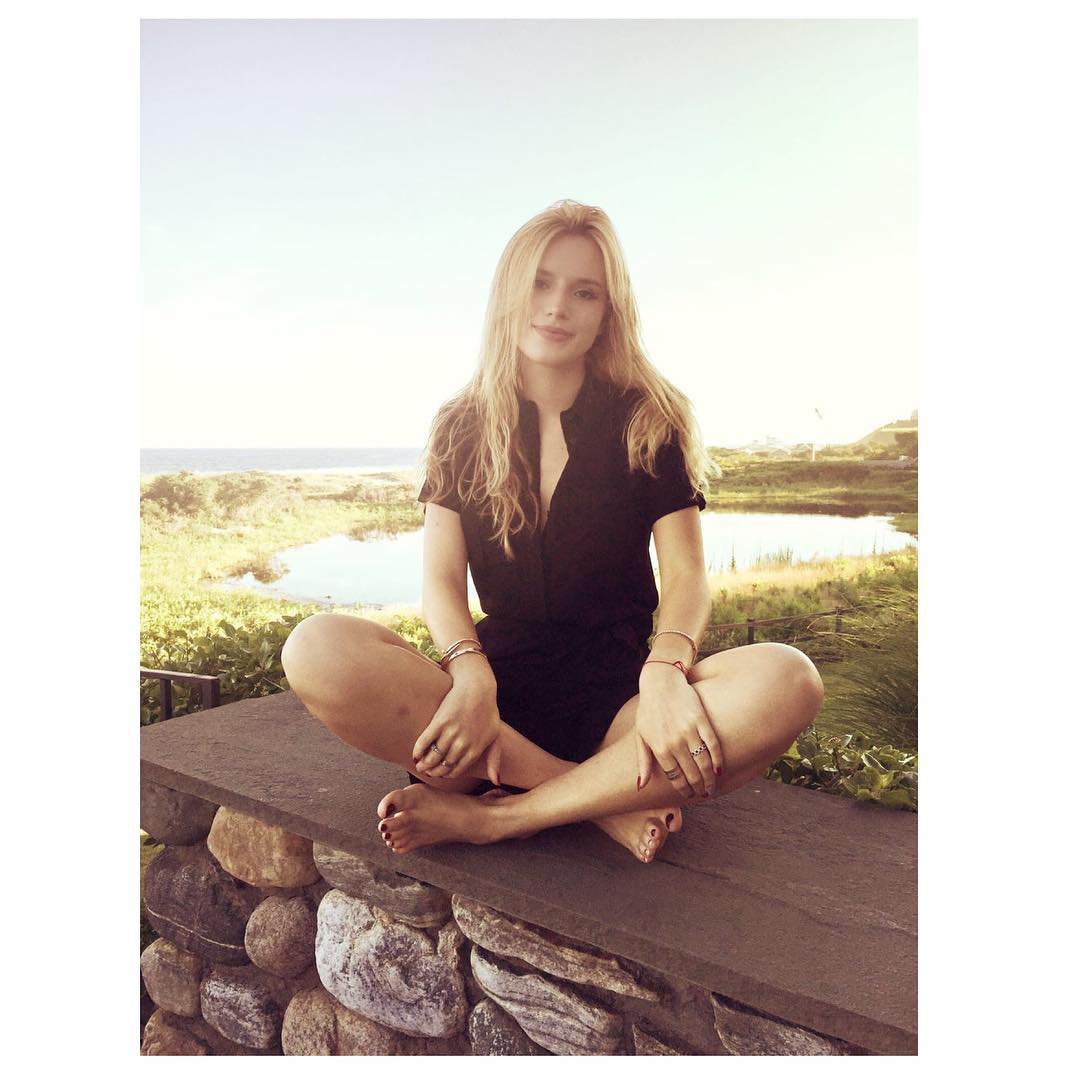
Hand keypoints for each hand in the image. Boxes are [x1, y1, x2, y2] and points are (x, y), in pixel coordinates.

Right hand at [412, 680, 501, 785]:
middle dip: (433, 771)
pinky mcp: (439, 722)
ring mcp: (451, 733)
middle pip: (443, 765)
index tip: (439, 774)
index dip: (445, 774)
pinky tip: (415, 754)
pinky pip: (424, 742)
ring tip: (419, 765)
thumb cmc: (487, 712)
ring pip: (433, 756)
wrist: (477, 687)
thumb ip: (495, 760)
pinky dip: (417, 750)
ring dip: (424, 764)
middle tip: (426, 771)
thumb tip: (496, 782)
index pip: (456, 771)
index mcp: (476, 750)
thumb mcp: (496, 737)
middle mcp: (463, 744)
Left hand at [634, 667, 723, 799]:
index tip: (688, 795)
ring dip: (710, 779)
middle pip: (692, 774)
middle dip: (698, 788)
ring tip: (712, 787)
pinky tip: (719, 770)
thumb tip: (641, 786)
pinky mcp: (702, 720)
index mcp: (660, 748)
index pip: (675, 777)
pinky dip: (718, 760)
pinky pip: (713, 745)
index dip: (683, 789)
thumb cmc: (648, 710)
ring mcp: (690, 731)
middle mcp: (675, 742)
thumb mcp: (641, 736)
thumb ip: (643, 762)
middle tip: (703, 794)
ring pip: (704, 763)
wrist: (661, 682)